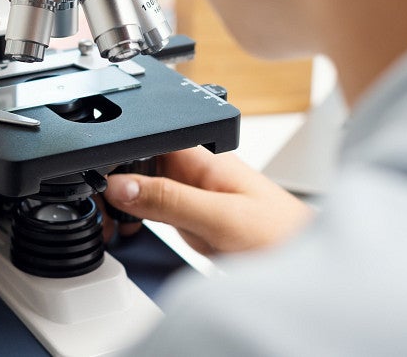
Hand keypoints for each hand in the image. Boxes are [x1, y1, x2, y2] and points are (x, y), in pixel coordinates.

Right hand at [102, 146, 312, 254]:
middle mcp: (195, 172)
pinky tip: (130, 231)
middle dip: (114, 183)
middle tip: (101, 213)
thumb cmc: (283, 235)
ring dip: (123, 204)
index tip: (97, 181)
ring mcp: (193, 195)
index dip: (118, 154)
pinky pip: (154, 210)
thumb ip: (169, 199)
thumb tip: (120, 184)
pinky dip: (136, 220)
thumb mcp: (220, 218)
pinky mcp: (193, 218)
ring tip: (111, 225)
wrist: (310, 267)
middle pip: (139, 163)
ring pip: (143, 188)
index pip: (147, 139)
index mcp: (202, 157)